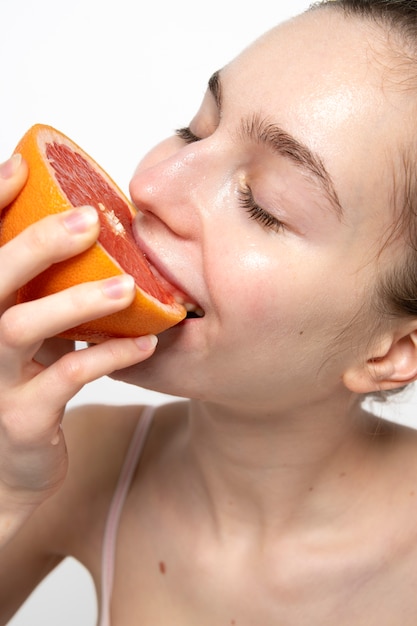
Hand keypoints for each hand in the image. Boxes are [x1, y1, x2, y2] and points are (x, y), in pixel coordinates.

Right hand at [0, 154, 156, 543]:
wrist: (9, 467)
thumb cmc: (25, 385)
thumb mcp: (30, 334)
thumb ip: (47, 294)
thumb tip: (94, 239)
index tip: (21, 165)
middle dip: (37, 244)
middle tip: (88, 220)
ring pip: (22, 328)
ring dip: (77, 302)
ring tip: (127, 287)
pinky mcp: (23, 417)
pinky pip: (67, 379)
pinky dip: (109, 357)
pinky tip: (146, 344)